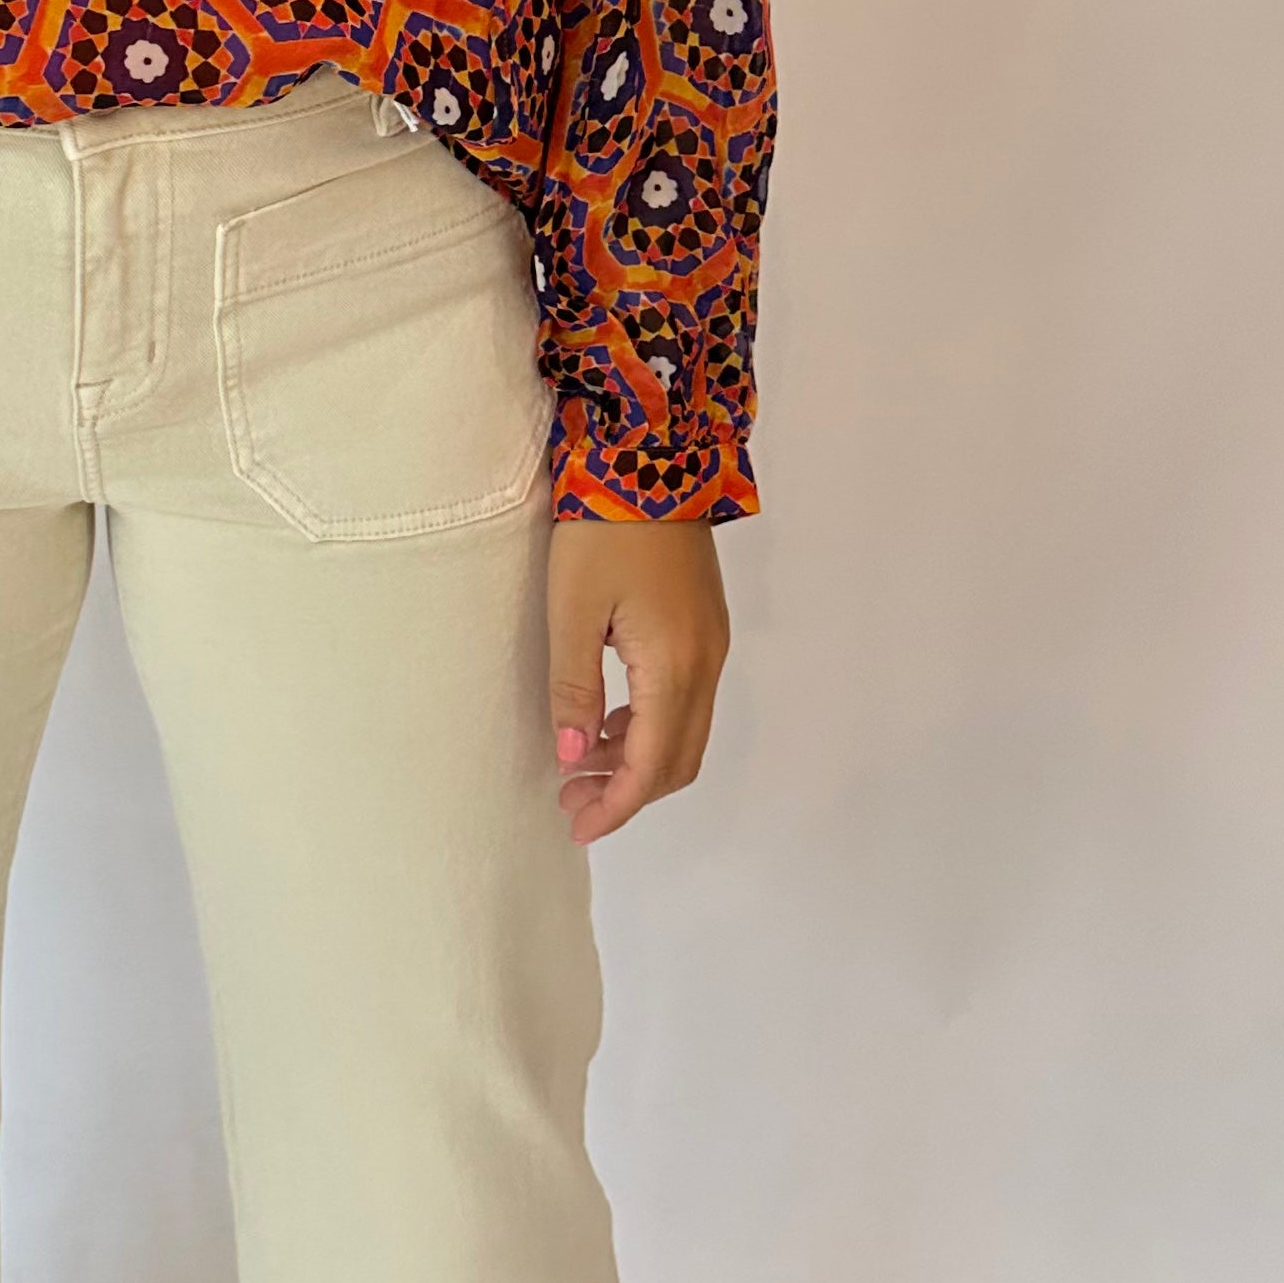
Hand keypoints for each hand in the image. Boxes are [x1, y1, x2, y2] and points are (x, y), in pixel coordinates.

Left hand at [546, 519, 730, 842]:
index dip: (617, 806)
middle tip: (572, 801)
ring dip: (639, 760)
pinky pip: (687, 701)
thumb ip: (574, 689)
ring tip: (581, 763)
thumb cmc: (602, 530)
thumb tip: (575, 756)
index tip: (577, 826)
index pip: (653, 766)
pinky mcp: (704, 626)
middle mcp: (705, 663)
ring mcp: (711, 644)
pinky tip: (609, 721)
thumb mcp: (572, 610)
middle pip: (679, 760)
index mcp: (674, 666)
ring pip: (685, 732)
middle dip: (628, 792)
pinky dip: (650, 726)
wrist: (652, 456)